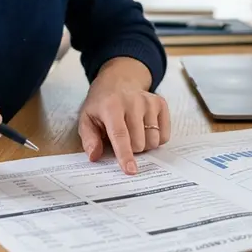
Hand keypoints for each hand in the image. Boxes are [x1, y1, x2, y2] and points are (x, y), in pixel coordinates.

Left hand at [77, 60, 170, 174]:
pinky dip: (155, 139)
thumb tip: (94, 156)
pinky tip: (144, 128)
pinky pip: (164, 136)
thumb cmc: (101, 104)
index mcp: (111, 106)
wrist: (118, 81)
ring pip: (153, 141)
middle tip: (122, 140)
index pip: (120, 135)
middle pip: (139, 143)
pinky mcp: (161, 104)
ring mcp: (149, 102)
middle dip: (131, 149)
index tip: (130, 170)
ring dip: (143, 144)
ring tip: (133, 133)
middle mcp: (133, 102)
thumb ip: (89, 139)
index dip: (125, 154)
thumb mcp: (87, 119)